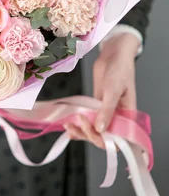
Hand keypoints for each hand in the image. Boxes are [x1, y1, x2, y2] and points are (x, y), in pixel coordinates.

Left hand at [64, 32, 139, 148]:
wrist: (113, 54)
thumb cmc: (120, 70)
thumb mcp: (114, 90)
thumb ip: (107, 110)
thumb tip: (100, 130)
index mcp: (127, 117)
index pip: (118, 139)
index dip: (105, 141)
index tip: (92, 134)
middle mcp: (116, 118)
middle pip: (102, 136)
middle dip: (89, 134)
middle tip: (79, 123)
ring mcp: (104, 112)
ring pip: (93, 129)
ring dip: (81, 131)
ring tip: (69, 126)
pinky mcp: (95, 104)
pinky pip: (87, 118)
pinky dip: (79, 124)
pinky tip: (69, 127)